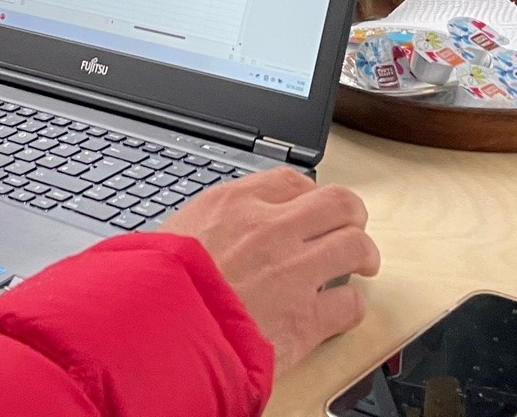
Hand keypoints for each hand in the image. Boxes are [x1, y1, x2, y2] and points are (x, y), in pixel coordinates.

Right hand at [158, 167, 379, 374]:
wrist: (154, 335)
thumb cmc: (153, 290)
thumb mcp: (173, 236)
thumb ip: (208, 227)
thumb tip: (217, 233)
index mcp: (234, 204)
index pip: (290, 181)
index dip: (308, 194)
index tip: (310, 205)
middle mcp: (269, 230)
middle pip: (338, 202)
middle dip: (351, 215)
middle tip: (351, 227)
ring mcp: (293, 273)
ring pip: (355, 246)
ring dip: (363, 255)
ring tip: (362, 265)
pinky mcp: (305, 320)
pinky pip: (349, 304)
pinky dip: (350, 307)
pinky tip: (340, 311)